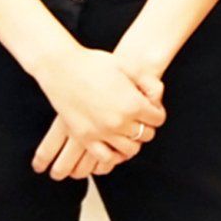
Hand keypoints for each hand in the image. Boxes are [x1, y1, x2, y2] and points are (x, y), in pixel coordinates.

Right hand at [30, 44, 165, 166]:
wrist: (62, 67)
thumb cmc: (95, 63)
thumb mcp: (128, 66)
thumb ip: (148, 83)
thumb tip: (157, 99)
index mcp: (133, 103)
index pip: (158, 119)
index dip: (156, 112)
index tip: (150, 108)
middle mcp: (120, 122)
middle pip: (146, 135)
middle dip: (146, 126)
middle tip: (139, 119)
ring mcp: (101, 132)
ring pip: (129, 150)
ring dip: (132, 141)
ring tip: (127, 131)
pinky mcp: (85, 138)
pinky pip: (106, 158)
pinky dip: (114, 156)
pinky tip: (114, 146)